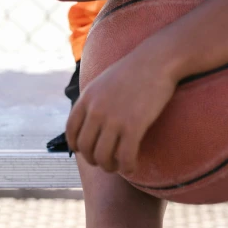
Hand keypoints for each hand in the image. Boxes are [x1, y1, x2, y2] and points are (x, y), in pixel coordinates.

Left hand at [65, 49, 176, 175]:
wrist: (156, 60)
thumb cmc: (134, 70)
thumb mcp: (103, 81)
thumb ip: (93, 99)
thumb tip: (89, 119)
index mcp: (87, 98)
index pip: (71, 131)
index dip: (77, 147)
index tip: (86, 152)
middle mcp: (96, 110)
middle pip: (86, 149)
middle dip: (94, 160)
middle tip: (107, 161)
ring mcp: (114, 119)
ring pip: (103, 158)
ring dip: (110, 166)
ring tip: (119, 165)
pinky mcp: (134, 125)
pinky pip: (125, 157)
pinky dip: (127, 167)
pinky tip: (132, 165)